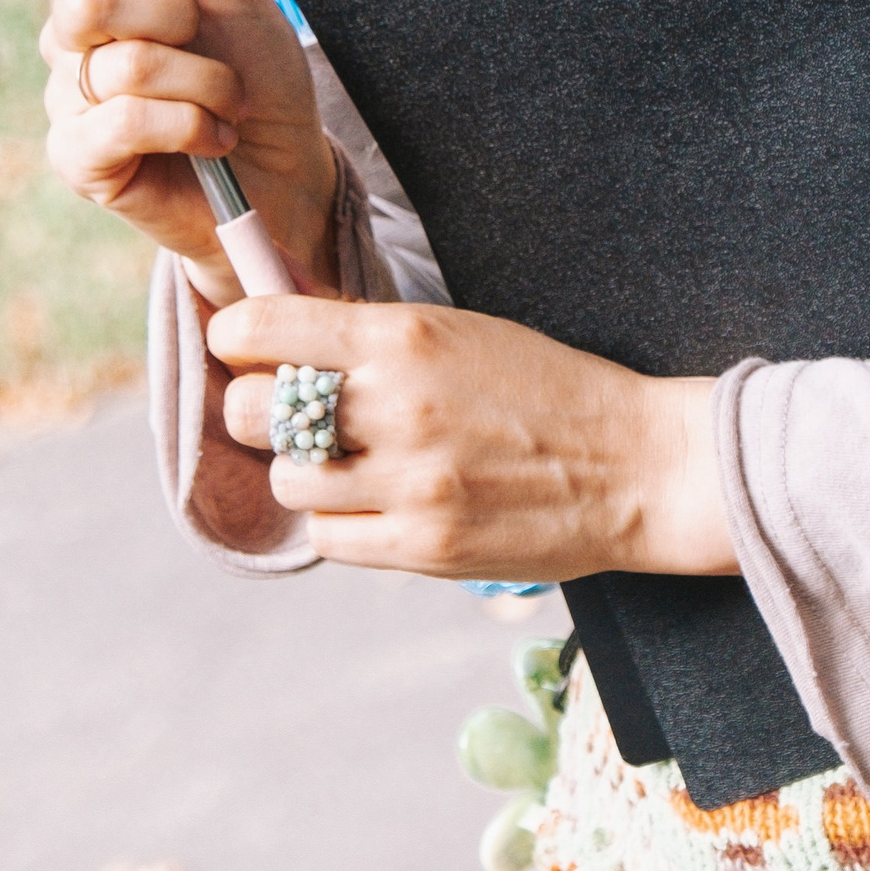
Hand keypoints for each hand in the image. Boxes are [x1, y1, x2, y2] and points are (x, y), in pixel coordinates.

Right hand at [29, 0, 336, 304]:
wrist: (288, 174)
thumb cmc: (256, 75)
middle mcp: (70, 28)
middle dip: (172, 13)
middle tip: (206, 38)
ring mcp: (67, 94)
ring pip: (121, 63)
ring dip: (204, 81)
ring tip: (226, 101)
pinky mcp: (79, 158)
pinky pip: (122, 121)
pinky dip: (191, 124)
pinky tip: (213, 139)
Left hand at [212, 295, 736, 583]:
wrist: (635, 465)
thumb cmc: (544, 388)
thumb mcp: (458, 330)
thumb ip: (369, 334)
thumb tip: (275, 324)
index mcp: (403, 334)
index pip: (262, 329)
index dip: (234, 338)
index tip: (243, 347)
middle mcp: (396, 404)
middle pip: (253, 411)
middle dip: (256, 409)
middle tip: (286, 411)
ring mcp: (410, 482)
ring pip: (287, 479)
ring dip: (304, 470)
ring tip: (346, 461)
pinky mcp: (426, 546)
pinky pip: (329, 536)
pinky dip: (339, 519)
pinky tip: (374, 501)